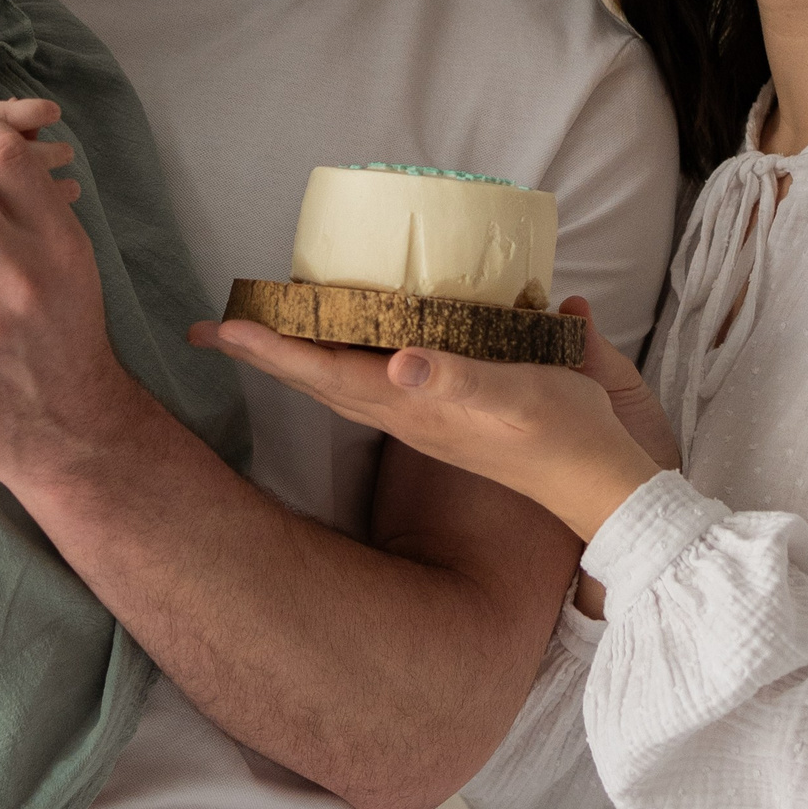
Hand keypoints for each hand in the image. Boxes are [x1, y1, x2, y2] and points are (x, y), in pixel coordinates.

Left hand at [192, 296, 670, 542]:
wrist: (597, 481)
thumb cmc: (559, 432)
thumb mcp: (513, 396)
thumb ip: (459, 379)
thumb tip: (402, 363)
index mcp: (409, 403)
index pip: (322, 371)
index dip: (272, 348)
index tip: (221, 328)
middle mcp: (403, 411)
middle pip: (314, 377)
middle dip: (263, 350)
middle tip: (211, 327)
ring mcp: (418, 416)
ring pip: (335, 379)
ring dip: (292, 355)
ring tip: (257, 331)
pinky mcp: (439, 413)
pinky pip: (367, 379)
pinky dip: (338, 357)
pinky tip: (343, 345)